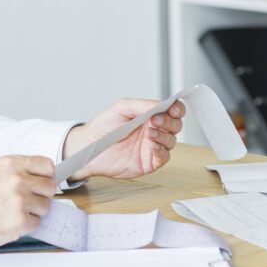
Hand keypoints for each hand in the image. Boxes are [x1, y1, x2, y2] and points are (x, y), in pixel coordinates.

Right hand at [0, 155, 56, 249]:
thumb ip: (19, 171)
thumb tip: (41, 177)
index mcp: (12, 164)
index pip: (47, 166)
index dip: (46, 177)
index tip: (41, 183)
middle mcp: (18, 180)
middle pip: (50, 188)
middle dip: (41, 196)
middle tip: (26, 201)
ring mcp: (20, 201)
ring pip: (45, 207)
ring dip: (34, 212)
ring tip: (14, 212)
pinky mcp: (19, 221)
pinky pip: (36, 223)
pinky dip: (26, 226)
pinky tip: (10, 222)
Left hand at [64, 99, 184, 179]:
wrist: (90, 148)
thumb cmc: (103, 127)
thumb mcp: (121, 108)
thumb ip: (142, 105)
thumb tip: (160, 105)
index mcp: (149, 115)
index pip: (172, 110)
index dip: (177, 109)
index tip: (173, 109)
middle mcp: (154, 130)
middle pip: (175, 125)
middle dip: (169, 122)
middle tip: (155, 120)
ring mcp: (152, 146)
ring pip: (171, 140)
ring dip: (164, 136)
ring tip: (149, 133)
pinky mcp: (149, 162)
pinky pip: (164, 157)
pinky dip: (161, 151)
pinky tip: (151, 146)